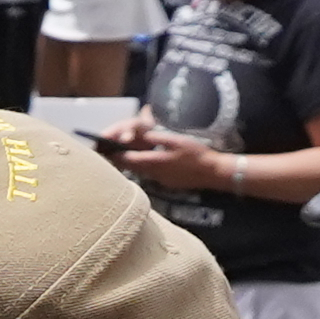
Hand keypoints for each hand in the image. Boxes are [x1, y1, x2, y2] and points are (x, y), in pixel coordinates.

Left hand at [104, 125, 229, 192]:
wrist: (213, 172)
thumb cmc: (196, 154)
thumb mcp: (176, 140)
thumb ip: (157, 138)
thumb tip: (142, 135)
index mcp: (155, 162)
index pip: (129, 159)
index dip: (116, 155)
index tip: (106, 149)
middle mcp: (155, 173)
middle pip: (132, 168)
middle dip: (121, 160)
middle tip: (110, 154)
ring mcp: (161, 180)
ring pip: (141, 172)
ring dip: (132, 165)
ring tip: (123, 157)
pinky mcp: (168, 183)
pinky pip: (151, 175)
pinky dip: (144, 169)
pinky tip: (145, 163)